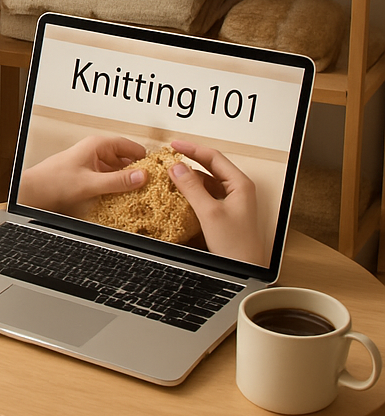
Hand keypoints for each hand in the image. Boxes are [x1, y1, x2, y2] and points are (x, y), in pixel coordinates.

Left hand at [19, 135, 147, 216]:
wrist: (35, 191)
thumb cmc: (55, 181)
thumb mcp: (91, 183)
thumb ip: (117, 180)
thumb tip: (142, 177)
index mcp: (98, 145)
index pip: (130, 146)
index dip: (144, 158)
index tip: (158, 171)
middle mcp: (96, 151)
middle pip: (125, 158)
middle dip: (138, 170)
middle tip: (153, 185)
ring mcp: (92, 163)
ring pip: (118, 169)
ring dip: (128, 179)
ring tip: (142, 193)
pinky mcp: (89, 175)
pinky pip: (109, 177)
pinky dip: (118, 184)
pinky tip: (124, 196)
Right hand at [167, 141, 265, 264]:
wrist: (246, 269)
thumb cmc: (236, 245)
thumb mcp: (209, 213)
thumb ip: (192, 188)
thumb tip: (177, 167)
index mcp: (240, 184)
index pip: (213, 157)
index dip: (192, 149)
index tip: (174, 145)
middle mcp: (237, 189)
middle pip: (210, 166)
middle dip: (190, 160)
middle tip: (170, 156)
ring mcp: (231, 200)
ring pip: (207, 180)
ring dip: (190, 177)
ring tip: (171, 175)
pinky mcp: (224, 211)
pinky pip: (206, 194)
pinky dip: (192, 190)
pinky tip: (180, 193)